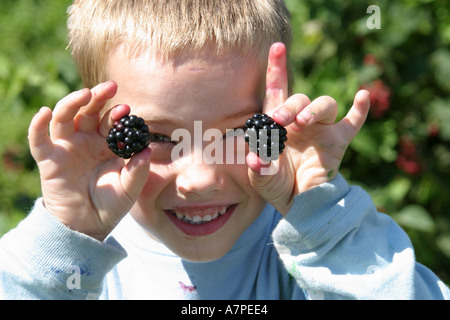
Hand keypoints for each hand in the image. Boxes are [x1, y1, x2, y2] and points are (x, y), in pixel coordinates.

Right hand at [28, 81, 150, 239]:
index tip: (127, 108)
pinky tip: (44, 112)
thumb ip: (138, 171)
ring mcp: (66, 147)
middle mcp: (86, 140)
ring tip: (84, 94)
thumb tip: (147, 151)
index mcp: (107, 144)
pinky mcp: (48, 158)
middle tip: (110, 86)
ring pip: (65, 117)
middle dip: (98, 97)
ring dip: (72, 102)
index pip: (111, 121)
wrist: (87, 226)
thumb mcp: (129, 189)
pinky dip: (38, 125)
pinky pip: (39, 139)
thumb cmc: (110, 204)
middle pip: (88, 111)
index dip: (117, 113)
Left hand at [246, 43, 369, 214]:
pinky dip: (359, 110)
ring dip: (314, 109)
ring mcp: (322, 130)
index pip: (277, 92)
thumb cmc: (278, 186)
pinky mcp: (339, 141)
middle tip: (279, 121)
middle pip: (299, 98)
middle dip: (289, 106)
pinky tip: (362, 96)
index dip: (277, 69)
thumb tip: (256, 157)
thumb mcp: (262, 178)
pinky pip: (352, 122)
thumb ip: (258, 167)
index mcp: (279, 125)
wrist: (300, 204)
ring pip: (324, 104)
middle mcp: (300, 122)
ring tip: (303, 123)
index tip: (277, 47)